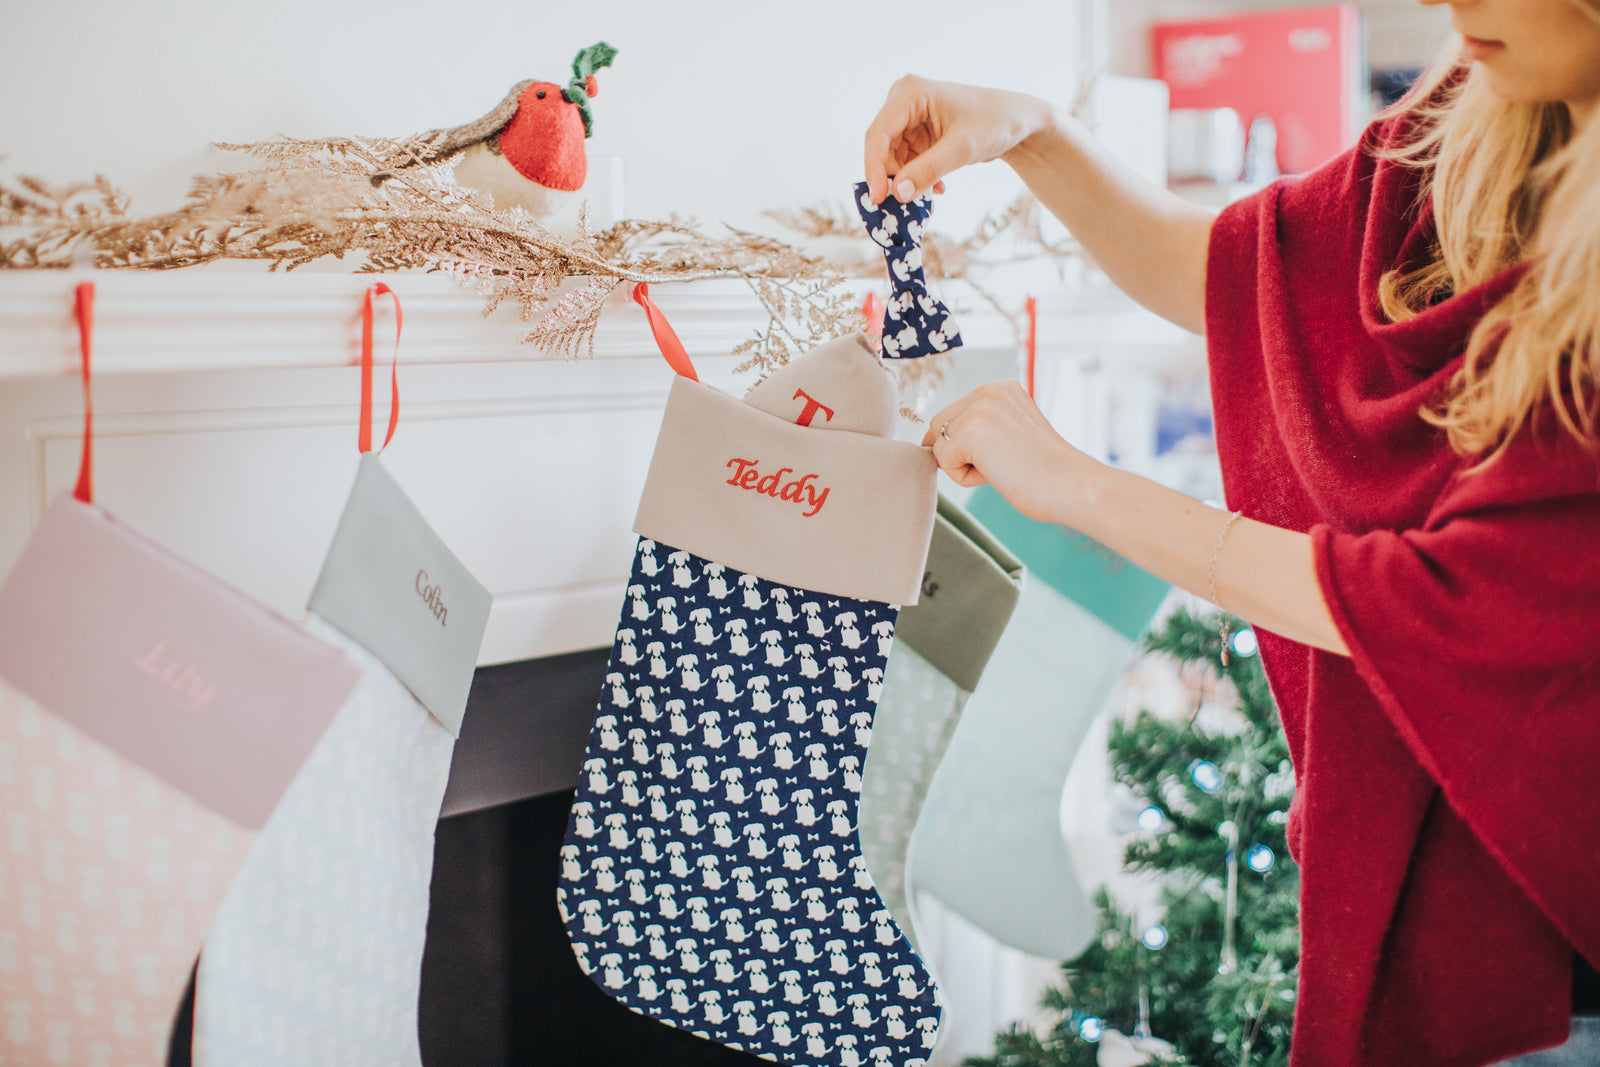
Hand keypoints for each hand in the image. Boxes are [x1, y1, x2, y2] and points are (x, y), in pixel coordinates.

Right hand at [864, 75, 1051, 204]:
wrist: (1018, 121)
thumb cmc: (995, 123)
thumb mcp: (962, 148)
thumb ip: (928, 169)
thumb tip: (898, 193)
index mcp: (910, 93)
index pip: (878, 134)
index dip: (874, 169)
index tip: (879, 198)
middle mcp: (903, 101)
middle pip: (882, 148)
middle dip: (893, 178)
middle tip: (907, 205)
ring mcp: (908, 118)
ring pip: (892, 159)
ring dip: (907, 182)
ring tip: (932, 195)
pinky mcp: (916, 134)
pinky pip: (905, 163)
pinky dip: (917, 179)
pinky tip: (938, 187)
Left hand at [922, 379, 1097, 524]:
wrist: (1071, 485)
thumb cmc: (1046, 470)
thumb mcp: (1012, 431)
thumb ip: (983, 424)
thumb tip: (934, 438)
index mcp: (1002, 387)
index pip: (955, 414)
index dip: (963, 443)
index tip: (998, 456)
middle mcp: (989, 390)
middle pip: (940, 426)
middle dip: (961, 453)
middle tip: (1004, 463)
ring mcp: (979, 409)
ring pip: (940, 446)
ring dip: (964, 466)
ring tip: (1003, 468)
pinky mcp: (971, 432)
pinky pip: (943, 462)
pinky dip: (965, 478)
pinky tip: (998, 474)